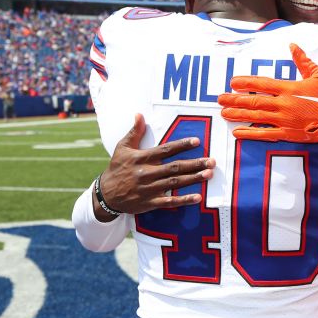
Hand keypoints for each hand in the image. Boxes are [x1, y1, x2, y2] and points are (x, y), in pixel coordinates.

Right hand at [95, 113, 213, 218]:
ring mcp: (149, 189)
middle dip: (194, 164)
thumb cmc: (117, 168)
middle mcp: (147, 173)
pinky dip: (183, 200)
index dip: (181, 145)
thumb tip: (139, 114)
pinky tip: (198, 197)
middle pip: (175, 167)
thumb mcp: (122, 148)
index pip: (165, 150)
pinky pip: (169, 202)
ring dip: (193, 179)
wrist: (106, 194)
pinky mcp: (150, 203)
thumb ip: (134, 132)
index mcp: (141, 158)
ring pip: (175, 183)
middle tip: (211, 161)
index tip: (197, 142)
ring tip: (209, 174)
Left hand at [217, 43, 317, 142]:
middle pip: (254, 101)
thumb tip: (292, 45)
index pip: (262, 84)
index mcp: (290, 89)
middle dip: (235, 99)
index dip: (245, 83)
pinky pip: (265, 135)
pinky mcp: (288, 134)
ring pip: (256, 117)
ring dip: (238, 114)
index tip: (232, 82)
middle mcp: (284, 105)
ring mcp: (285, 121)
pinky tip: (238, 133)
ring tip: (224, 113)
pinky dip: (250, 133)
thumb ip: (303, 60)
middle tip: (220, 99)